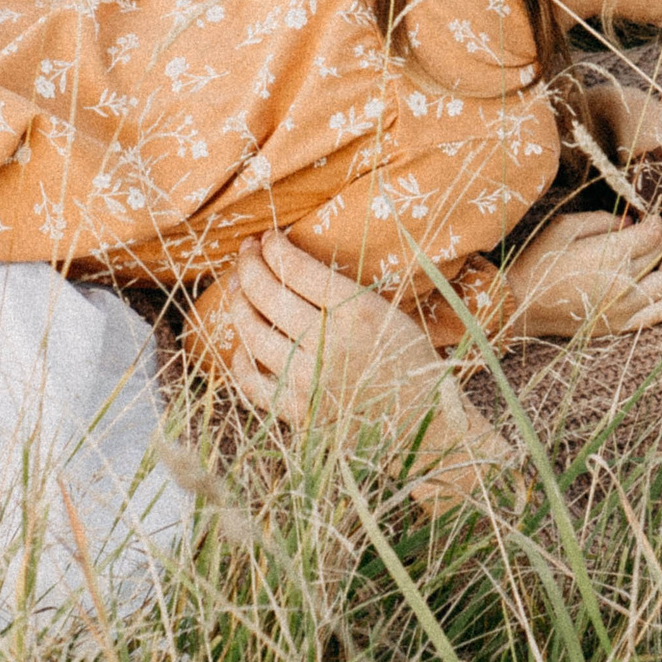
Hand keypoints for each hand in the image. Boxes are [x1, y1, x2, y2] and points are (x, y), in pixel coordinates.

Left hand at [216, 233, 450, 433]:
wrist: (424, 424)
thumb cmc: (408, 361)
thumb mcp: (388, 312)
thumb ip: (344, 291)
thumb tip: (291, 262)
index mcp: (359, 313)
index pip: (299, 269)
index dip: (275, 248)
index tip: (268, 237)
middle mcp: (331, 345)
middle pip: (269, 296)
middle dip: (249, 266)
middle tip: (246, 252)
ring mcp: (310, 383)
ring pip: (254, 334)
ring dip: (238, 304)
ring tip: (237, 288)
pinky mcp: (299, 414)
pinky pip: (253, 385)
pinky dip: (240, 362)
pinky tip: (242, 344)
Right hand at [506, 212, 661, 339]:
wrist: (519, 305)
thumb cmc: (538, 261)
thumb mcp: (565, 227)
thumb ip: (603, 220)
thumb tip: (633, 221)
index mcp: (610, 255)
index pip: (652, 234)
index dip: (658, 220)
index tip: (655, 213)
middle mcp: (624, 282)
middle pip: (661, 254)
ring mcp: (625, 308)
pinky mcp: (621, 325)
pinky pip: (661, 313)